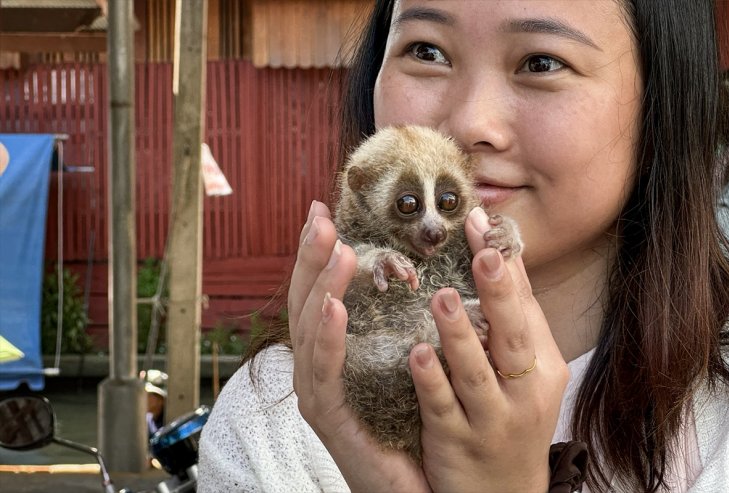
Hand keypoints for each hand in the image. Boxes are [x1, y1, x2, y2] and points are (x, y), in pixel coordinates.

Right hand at [288, 201, 430, 491]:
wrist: (415, 484)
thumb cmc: (410, 419)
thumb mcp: (403, 357)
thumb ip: (396, 319)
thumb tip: (414, 268)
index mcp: (332, 348)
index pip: (319, 290)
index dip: (316, 251)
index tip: (321, 210)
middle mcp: (315, 364)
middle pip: (303, 301)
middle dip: (310, 257)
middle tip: (320, 217)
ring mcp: (317, 390)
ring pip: (309, 330)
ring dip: (321, 286)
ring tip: (338, 250)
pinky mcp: (329, 416)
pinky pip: (323, 372)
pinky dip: (326, 338)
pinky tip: (335, 306)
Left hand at [409, 207, 569, 492]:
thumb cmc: (510, 418)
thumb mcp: (523, 370)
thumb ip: (512, 316)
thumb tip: (502, 250)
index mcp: (541, 364)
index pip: (525, 304)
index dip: (504, 263)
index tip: (480, 220)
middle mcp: (523, 389)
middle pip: (512, 335)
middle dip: (498, 292)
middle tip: (481, 252)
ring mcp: (493, 418)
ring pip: (477, 372)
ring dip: (459, 334)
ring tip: (440, 297)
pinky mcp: (460, 442)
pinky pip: (444, 408)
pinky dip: (432, 382)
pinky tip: (415, 355)